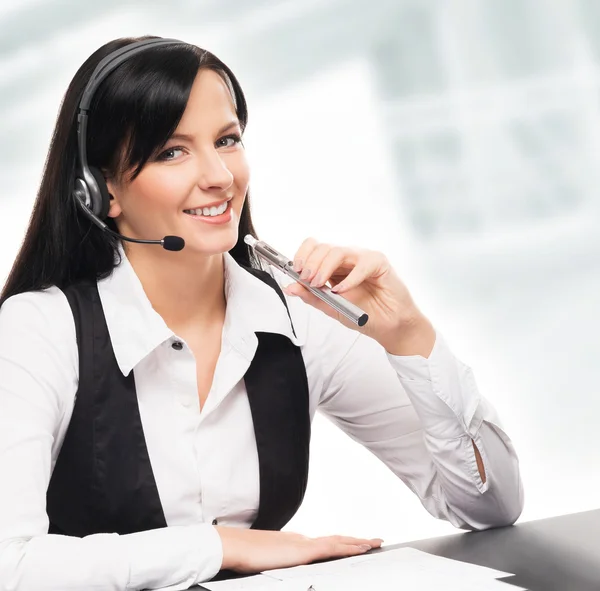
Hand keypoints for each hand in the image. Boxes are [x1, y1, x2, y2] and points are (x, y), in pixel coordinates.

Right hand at [215, 526, 382, 573]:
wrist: (233, 546)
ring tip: (375, 543)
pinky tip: (361, 548)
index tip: (353, 543)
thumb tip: (280, 562)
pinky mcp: (303, 551)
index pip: (323, 543)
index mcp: (293, 543)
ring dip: (358, 542)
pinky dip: (350, 546)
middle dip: (355, 541)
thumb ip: (277, 560)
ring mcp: (303, 544)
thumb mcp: (265, 561)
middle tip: (373, 541)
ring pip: (338, 541)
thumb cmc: (243, 555)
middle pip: (335, 539)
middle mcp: (301, 540)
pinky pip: (333, 548)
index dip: (340, 543)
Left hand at [283, 238, 435, 356]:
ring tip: (321, 285)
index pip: (314, 247)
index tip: (296, 271)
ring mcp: (363, 258)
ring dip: (324, 268)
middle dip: (311, 263)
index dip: (303, 255)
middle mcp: (347, 259)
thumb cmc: (364, 314)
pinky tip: (342, 290)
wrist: (389, 326)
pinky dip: (349, 278)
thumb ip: (311, 297)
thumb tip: (289, 288)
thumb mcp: (331, 308)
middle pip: (323, 247)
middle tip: (308, 280)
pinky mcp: (379, 263)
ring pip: (338, 251)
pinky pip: (361, 263)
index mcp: (333, 266)